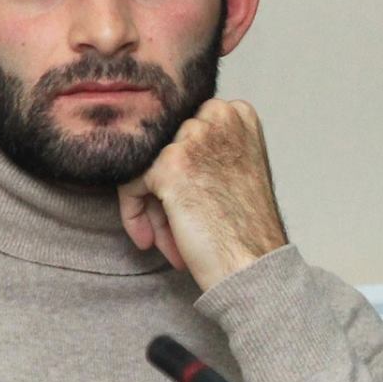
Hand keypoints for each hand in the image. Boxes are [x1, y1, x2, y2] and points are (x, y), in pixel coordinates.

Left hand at [118, 98, 288, 291]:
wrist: (252, 267)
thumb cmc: (247, 230)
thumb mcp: (237, 169)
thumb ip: (206, 147)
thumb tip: (155, 147)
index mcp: (237, 114)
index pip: (182, 129)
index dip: (177, 169)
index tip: (181, 204)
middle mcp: (218, 115)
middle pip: (162, 146)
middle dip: (160, 190)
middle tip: (170, 229)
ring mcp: (194, 137)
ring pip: (144, 164)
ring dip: (150, 207)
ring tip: (165, 240)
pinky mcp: (170, 163)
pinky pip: (130, 183)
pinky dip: (133, 214)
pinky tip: (151, 242)